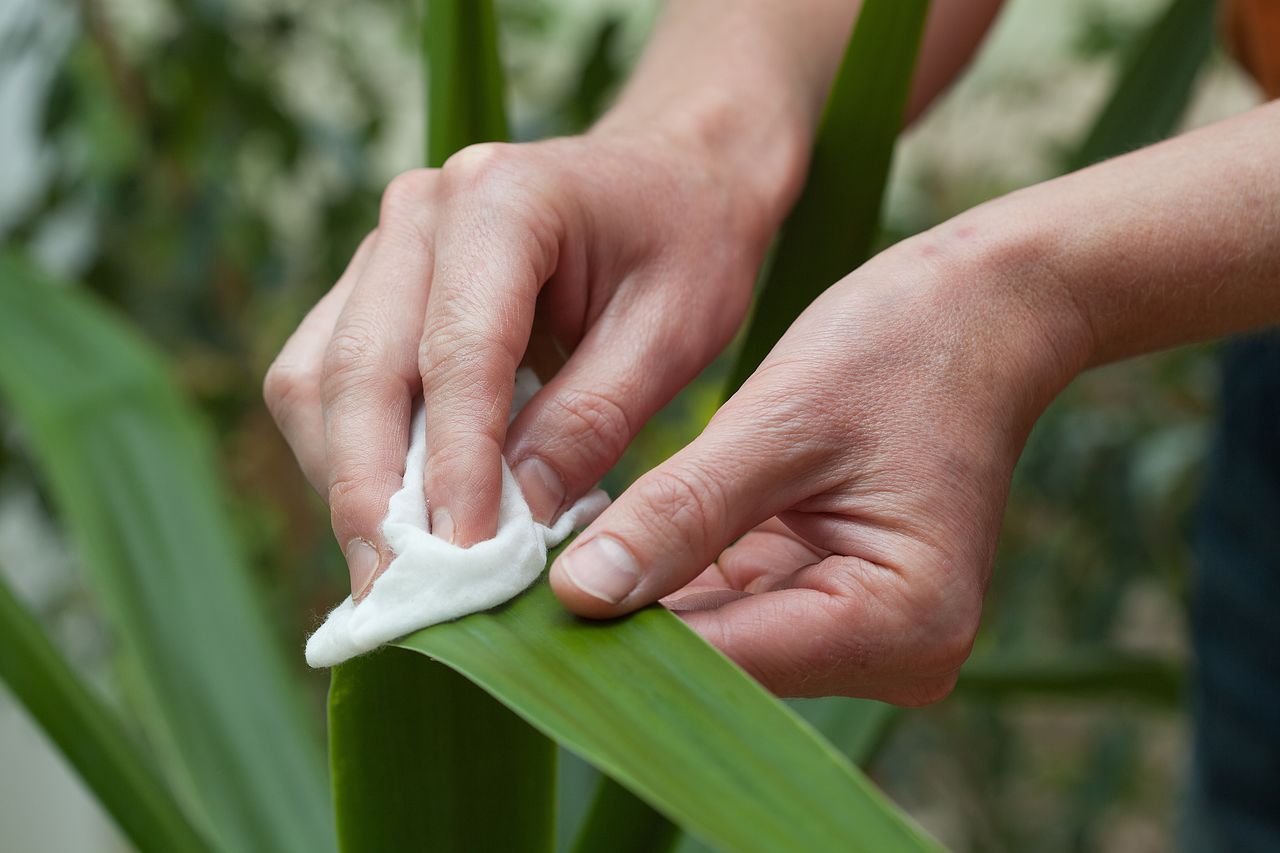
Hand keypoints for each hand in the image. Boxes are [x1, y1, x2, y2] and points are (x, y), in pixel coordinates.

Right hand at [264, 131, 777, 597]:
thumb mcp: (672, 332)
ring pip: (316, 383)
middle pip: (357, 370)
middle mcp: (419, 212)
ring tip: (395, 577)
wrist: (670, 177)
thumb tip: (510, 526)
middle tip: (398, 599)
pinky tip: (396, 520)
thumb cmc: (689, 246)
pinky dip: (348, 459)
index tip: (462, 564)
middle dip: (371, 496)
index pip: (456, 352)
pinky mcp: (370, 288)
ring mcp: (382, 246)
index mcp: (504, 199)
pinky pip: (323, 383)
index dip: (452, 467)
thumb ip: (591, 422)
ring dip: (347, 484)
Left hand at [549, 223, 1088, 700]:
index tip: (512, 608)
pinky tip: (603, 549)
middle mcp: (894, 652)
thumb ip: (681, 513)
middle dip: (619, 621)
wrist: (984, 313)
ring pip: (716, 639)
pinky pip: (732, 607)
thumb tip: (577, 597)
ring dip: (638, 601)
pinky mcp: (836, 602)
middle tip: (507, 581)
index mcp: (900, 619)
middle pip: (720, 661)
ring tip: (541, 561)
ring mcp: (866, 634)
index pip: (725, 657)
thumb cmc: (902, 345)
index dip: (616, 635)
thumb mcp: (781, 421)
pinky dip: (671, 577)